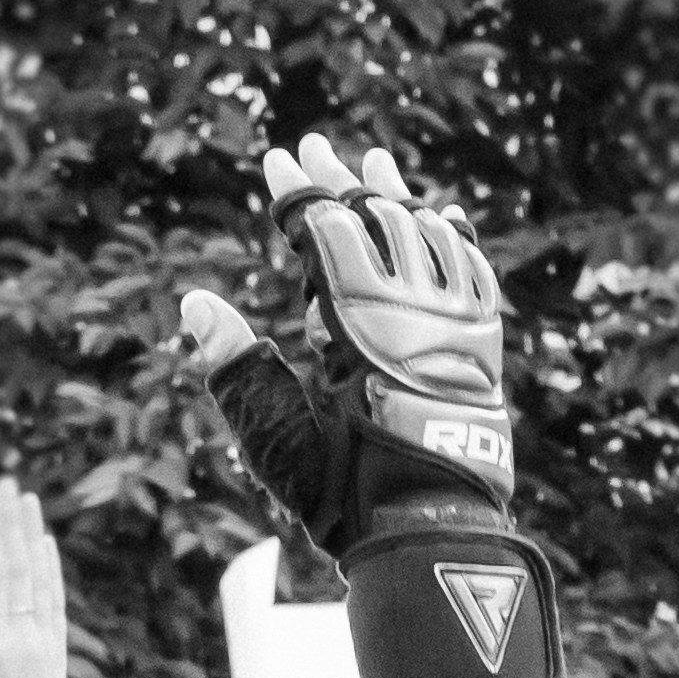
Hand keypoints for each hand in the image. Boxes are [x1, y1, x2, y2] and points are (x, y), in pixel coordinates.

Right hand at [0, 478, 72, 677]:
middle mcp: (23, 640)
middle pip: (20, 567)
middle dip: (12, 522)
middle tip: (7, 482)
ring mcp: (43, 647)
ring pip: (41, 580)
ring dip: (33, 537)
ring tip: (27, 500)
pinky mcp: (54, 657)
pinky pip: (54, 603)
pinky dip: (50, 571)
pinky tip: (45, 547)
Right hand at [184, 132, 514, 499]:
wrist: (428, 532)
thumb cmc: (342, 492)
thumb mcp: (276, 437)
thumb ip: (236, 368)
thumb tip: (195, 304)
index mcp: (357, 331)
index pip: (323, 236)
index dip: (297, 195)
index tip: (276, 160)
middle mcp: (413, 314)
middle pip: (376, 221)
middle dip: (339, 180)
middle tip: (312, 144)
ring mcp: (453, 325)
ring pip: (428, 236)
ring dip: (398, 195)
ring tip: (374, 161)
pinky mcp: (483, 345)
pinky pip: (473, 272)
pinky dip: (454, 238)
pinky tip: (443, 215)